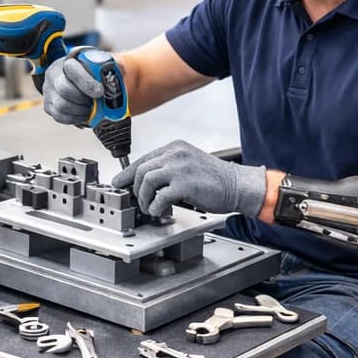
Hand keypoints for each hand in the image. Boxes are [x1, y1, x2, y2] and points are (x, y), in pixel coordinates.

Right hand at [41, 51, 101, 126]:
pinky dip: (74, 118)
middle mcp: (54, 74)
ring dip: (79, 110)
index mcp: (67, 61)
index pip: (73, 71)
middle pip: (64, 89)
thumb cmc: (94, 73)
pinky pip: (59, 116)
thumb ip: (108, 70)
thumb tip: (115, 83)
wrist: (82, 80)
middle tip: (94, 103)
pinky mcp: (49, 106)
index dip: (87, 83)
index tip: (100, 92)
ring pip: (61, 105)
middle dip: (82, 99)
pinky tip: (83, 114)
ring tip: (90, 109)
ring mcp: (48, 91)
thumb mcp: (102, 66)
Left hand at [114, 140, 266, 218]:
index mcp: (175, 148)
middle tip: (139, 201)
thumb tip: (147, 182)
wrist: (237, 185)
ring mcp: (180, 167)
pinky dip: (156, 205)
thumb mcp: (188, 165)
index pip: (143, 159)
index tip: (120, 183)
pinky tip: (160, 210)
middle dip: (135, 189)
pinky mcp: (185, 183)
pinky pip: (160, 196)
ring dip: (144, 197)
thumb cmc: (215, 179)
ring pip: (147, 180)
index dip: (128, 173)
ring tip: (150, 207)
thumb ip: (169, 168)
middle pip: (142, 169)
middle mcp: (176, 154)